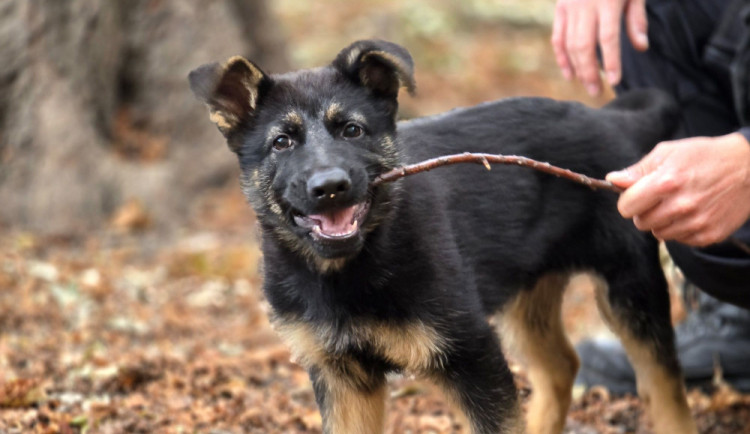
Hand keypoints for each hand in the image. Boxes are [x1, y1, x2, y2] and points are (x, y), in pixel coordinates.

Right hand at [551, 0, 648, 95]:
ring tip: (587, 86)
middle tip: (597, 92)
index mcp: (607, 1)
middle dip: (590, 72)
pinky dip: (562, 58)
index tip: (615, 81)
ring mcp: (569, 7)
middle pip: (584, 46)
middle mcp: (585, 6)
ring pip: (569, 45)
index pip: (608, 38)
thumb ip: (636, 19)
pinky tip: (569, 74)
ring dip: (577, 69)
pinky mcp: (560, 8)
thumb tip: (641, 47)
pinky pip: (557, 37)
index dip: (611, 61)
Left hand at [606, 133, 749, 245]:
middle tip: (660, 197)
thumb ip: (638, 169)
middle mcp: (681, 206)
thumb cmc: (704, 156)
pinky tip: (692, 212)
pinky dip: (680, 229)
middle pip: (641, 223)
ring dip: (662, 221)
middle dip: (644, 211)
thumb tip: (613, 180)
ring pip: (659, 234)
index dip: (628, 200)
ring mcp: (696, 223)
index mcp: (666, 183)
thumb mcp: (669, 152)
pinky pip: (679, 240)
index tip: (635, 195)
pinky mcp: (708, 235)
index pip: (626, 207)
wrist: (748, 167)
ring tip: (677, 203)